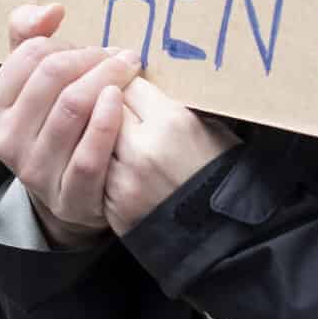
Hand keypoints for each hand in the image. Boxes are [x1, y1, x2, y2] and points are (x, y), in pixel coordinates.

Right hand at [0, 4, 139, 247]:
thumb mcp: (32, 78)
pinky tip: (121, 101)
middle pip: (53, 76)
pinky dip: (108, 121)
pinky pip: (89, 155)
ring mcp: (34, 173)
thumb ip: (29, 34)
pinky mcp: (68, 198)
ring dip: (109, 79)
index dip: (67, 44)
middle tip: (120, 57)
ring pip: (72, 108)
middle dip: (92, 57)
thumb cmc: (53, 119)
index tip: (91, 51)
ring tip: (129, 70)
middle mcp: (4, 142)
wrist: (71, 188)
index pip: (31, 54)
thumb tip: (52, 11)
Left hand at [100, 76, 237, 238]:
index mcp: (172, 121)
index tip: (135, 89)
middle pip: (105, 108)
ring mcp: (123, 178)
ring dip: (103, 135)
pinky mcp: (111, 203)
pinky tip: (121, 166)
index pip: (131, 85)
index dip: (132, 85)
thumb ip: (173, 105)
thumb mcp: (211, 128)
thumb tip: (145, 82)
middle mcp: (142, 147)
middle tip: (124, 111)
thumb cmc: (222, 177)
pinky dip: (103, 164)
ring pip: (95, 138)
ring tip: (122, 140)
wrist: (222, 236)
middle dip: (112, 106)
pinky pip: (96, 170)